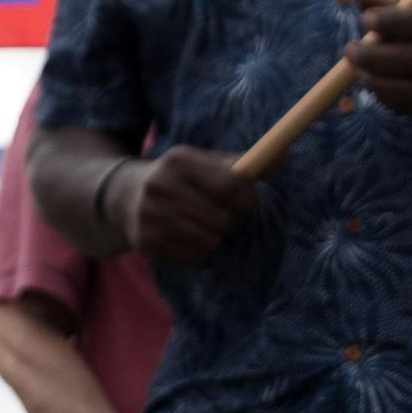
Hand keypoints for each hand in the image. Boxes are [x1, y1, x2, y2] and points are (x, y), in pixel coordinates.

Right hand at [117, 146, 250, 265]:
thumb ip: (243, 163)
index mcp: (179, 161)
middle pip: (222, 219)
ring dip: (217, 238)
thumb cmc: (182, 180)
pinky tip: (191, 238)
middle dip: (234, 222)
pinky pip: (193, 257)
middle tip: (227, 218)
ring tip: (208, 227)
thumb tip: (284, 155)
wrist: (127, 197)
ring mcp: (150, 216)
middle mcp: (160, 186)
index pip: (230, 185)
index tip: (247, 204)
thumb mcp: (205, 163)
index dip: (247, 200)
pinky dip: (200, 252)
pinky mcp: (146, 243)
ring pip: (210, 241)